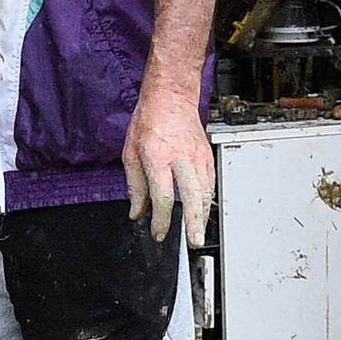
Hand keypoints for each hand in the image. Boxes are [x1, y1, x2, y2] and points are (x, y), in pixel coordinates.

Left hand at [123, 87, 215, 249]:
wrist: (171, 98)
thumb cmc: (149, 122)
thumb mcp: (130, 153)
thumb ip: (135, 186)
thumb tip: (137, 212)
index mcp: (157, 156)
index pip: (163, 196)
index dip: (162, 219)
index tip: (158, 232)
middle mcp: (181, 157)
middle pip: (192, 195)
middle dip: (194, 222)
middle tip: (193, 241)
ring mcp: (198, 157)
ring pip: (205, 191)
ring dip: (202, 215)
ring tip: (198, 232)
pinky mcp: (207, 156)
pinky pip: (210, 183)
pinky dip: (207, 200)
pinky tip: (202, 211)